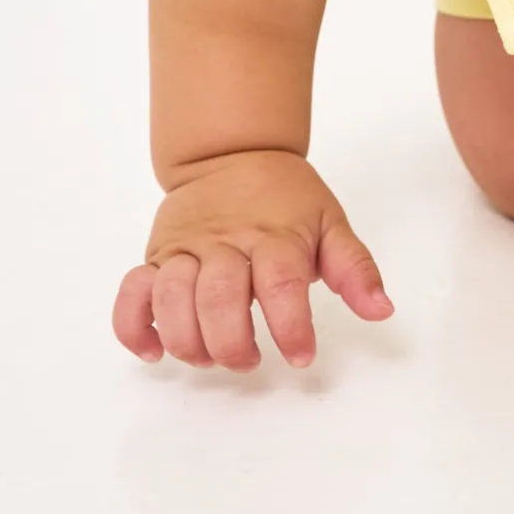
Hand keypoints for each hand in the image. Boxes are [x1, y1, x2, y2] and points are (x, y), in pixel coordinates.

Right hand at [112, 149, 392, 370]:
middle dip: (232, 341)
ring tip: (208, 357)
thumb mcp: (330, 223)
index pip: (282, 283)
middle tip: (248, 361)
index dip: (291, 325)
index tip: (301, 356)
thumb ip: (354, 268)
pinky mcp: (156, 255)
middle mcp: (227, 241)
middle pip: (220, 295)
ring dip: (186, 338)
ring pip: (173, 295)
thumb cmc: (286, 198)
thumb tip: (381, 310)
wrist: (235, 152)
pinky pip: (132, 291)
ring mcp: (186, 248)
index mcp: (275, 236)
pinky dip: (134, 325)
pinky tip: (153, 351)